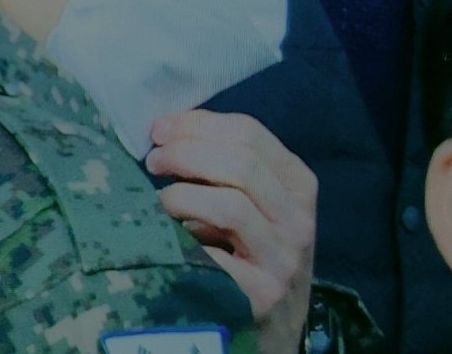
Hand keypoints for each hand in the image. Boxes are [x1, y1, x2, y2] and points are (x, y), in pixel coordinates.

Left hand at [146, 110, 317, 353]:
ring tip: (159, 201)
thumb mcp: (255, 204)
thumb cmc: (251, 252)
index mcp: (298, 183)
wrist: (275, 326)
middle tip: (152, 161)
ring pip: (230, 205)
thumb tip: (166, 132)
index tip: (159, 129)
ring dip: (181, 195)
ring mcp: (284, 258)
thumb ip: (224, 168)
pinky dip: (183, 239)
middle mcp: (298, 218)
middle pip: (241, 162)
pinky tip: (168, 238)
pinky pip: (215, 256)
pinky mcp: (263, 294)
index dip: (197, 124)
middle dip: (185, 152)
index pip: (250, 133)